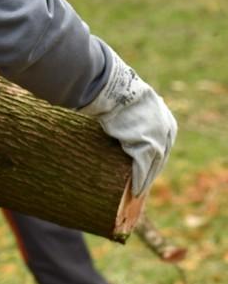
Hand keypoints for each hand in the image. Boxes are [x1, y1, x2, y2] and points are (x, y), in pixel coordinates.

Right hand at [80, 51, 175, 195]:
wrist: (117, 90)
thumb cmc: (118, 93)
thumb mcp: (133, 105)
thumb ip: (134, 116)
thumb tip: (121, 118)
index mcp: (166, 120)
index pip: (162, 145)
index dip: (154, 158)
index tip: (147, 169)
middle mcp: (167, 131)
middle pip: (160, 158)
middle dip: (151, 172)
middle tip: (142, 185)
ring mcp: (158, 140)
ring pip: (153, 166)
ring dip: (145, 180)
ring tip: (137, 192)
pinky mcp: (147, 148)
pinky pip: (143, 169)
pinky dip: (138, 181)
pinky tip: (134, 190)